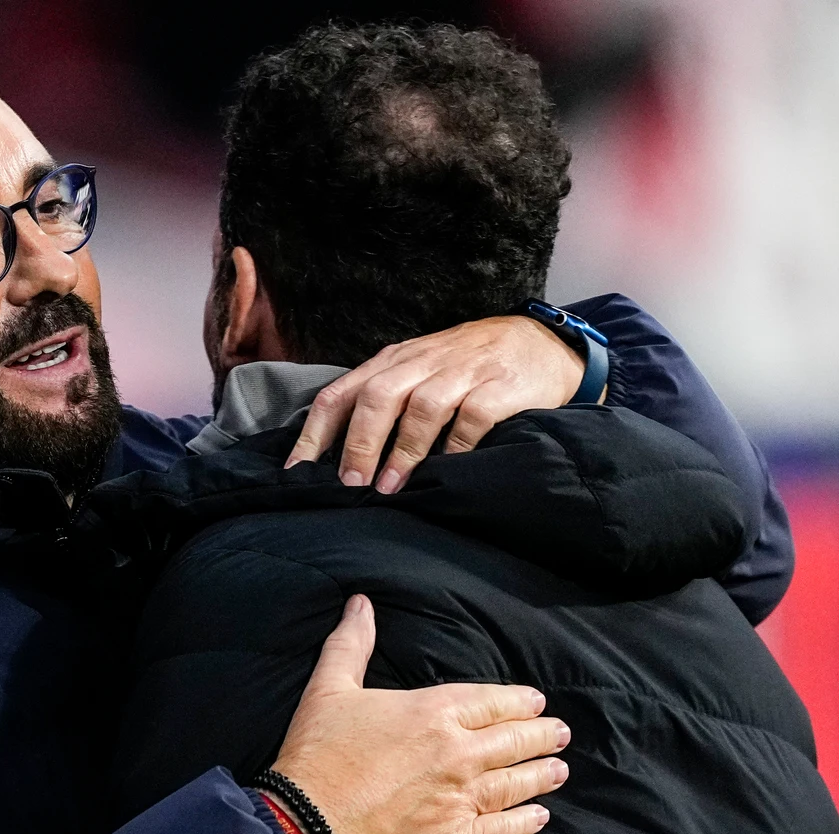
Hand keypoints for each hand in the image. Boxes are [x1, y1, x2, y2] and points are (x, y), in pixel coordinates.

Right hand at [270, 595, 568, 833]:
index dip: (519, 701)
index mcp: (433, 712)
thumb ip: (351, 644)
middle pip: (515, 740)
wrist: (310, 826)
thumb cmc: (318, 755)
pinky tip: (539, 815)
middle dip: (543, 734)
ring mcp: (463, 799)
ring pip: (518, 782)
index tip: (537, 702)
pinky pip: (505, 828)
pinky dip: (526, 821)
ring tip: (560, 769)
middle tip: (560, 733)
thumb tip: (361, 604)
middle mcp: (458, 753)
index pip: (492, 702)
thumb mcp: (328, 688)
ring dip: (543, 773)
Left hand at [285, 315, 583, 492]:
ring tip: (389, 487)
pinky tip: (446, 471)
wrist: (541, 342)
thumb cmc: (468, 367)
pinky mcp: (500, 386)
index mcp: (392, 362)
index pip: (339, 393)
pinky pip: (472, 416)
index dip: (314, 433)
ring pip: (421, 406)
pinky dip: (456, 445)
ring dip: (402, 450)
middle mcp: (422, 362)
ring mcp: (463, 371)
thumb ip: (381, 403)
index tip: (297, 473)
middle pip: (377, 396)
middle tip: (350, 484)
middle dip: (359, 442)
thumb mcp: (418, 374)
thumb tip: (336, 458)